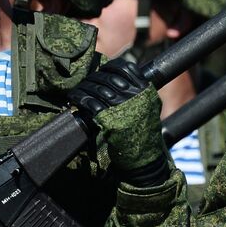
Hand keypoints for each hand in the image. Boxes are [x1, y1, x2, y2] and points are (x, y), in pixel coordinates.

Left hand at [69, 60, 168, 185]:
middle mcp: (136, 96)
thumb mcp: (150, 108)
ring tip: (76, 91)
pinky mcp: (110, 120)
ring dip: (83, 88)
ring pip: (96, 88)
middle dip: (93, 79)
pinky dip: (80, 99)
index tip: (101, 71)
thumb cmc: (145, 134)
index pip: (125, 68)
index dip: (109, 68)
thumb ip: (138, 93)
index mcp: (146, 91)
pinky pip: (90, 103)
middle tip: (85, 83)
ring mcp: (123, 108)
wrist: (145, 159)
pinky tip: (75, 99)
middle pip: (107, 78)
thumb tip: (117, 80)